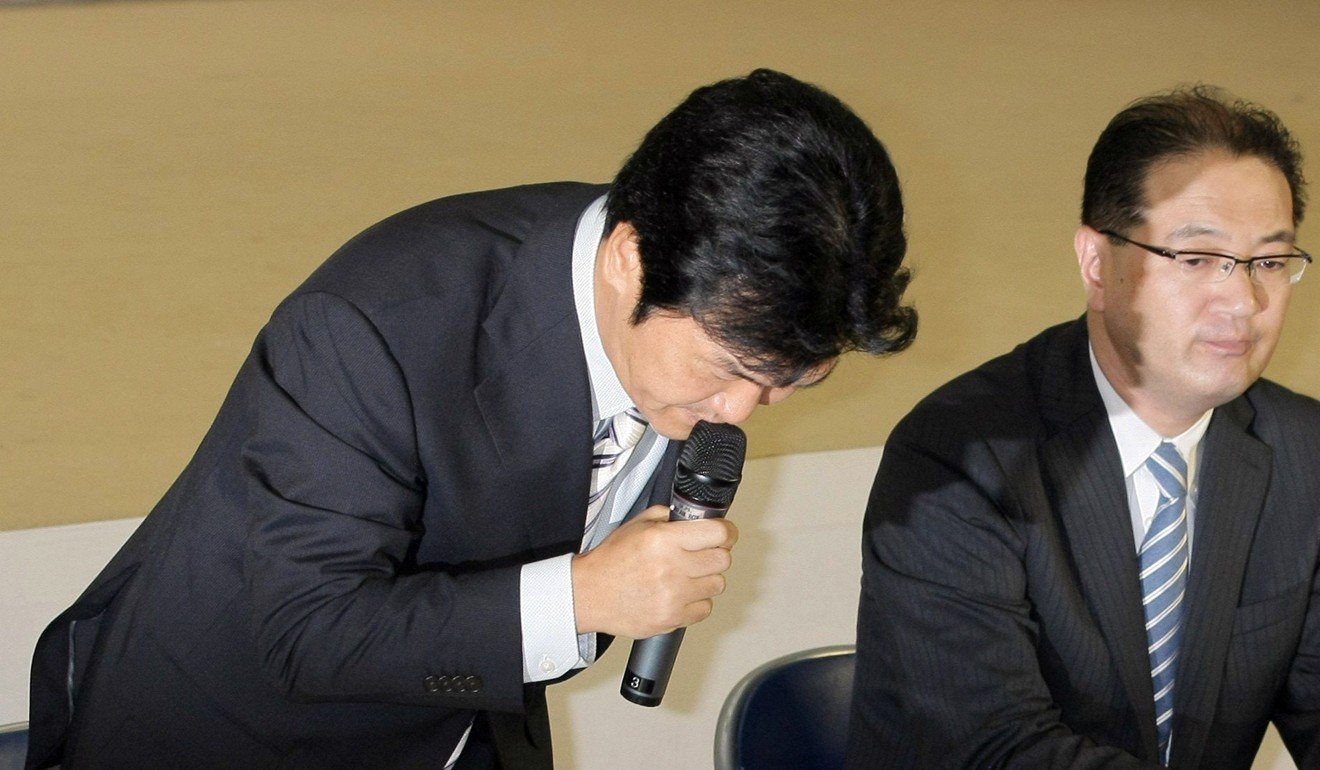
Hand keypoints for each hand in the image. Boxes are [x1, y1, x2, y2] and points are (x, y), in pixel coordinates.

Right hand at [571, 504, 737, 638]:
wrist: (589, 594)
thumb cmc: (611, 561)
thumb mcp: (636, 525)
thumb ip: (666, 516)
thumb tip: (692, 517)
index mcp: (664, 540)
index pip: (718, 533)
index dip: (727, 532)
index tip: (725, 534)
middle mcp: (672, 568)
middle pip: (723, 560)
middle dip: (716, 554)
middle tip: (703, 554)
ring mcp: (673, 596)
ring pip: (717, 585)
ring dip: (707, 579)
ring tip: (687, 576)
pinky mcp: (672, 618)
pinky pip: (705, 609)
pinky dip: (697, 602)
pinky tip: (681, 594)